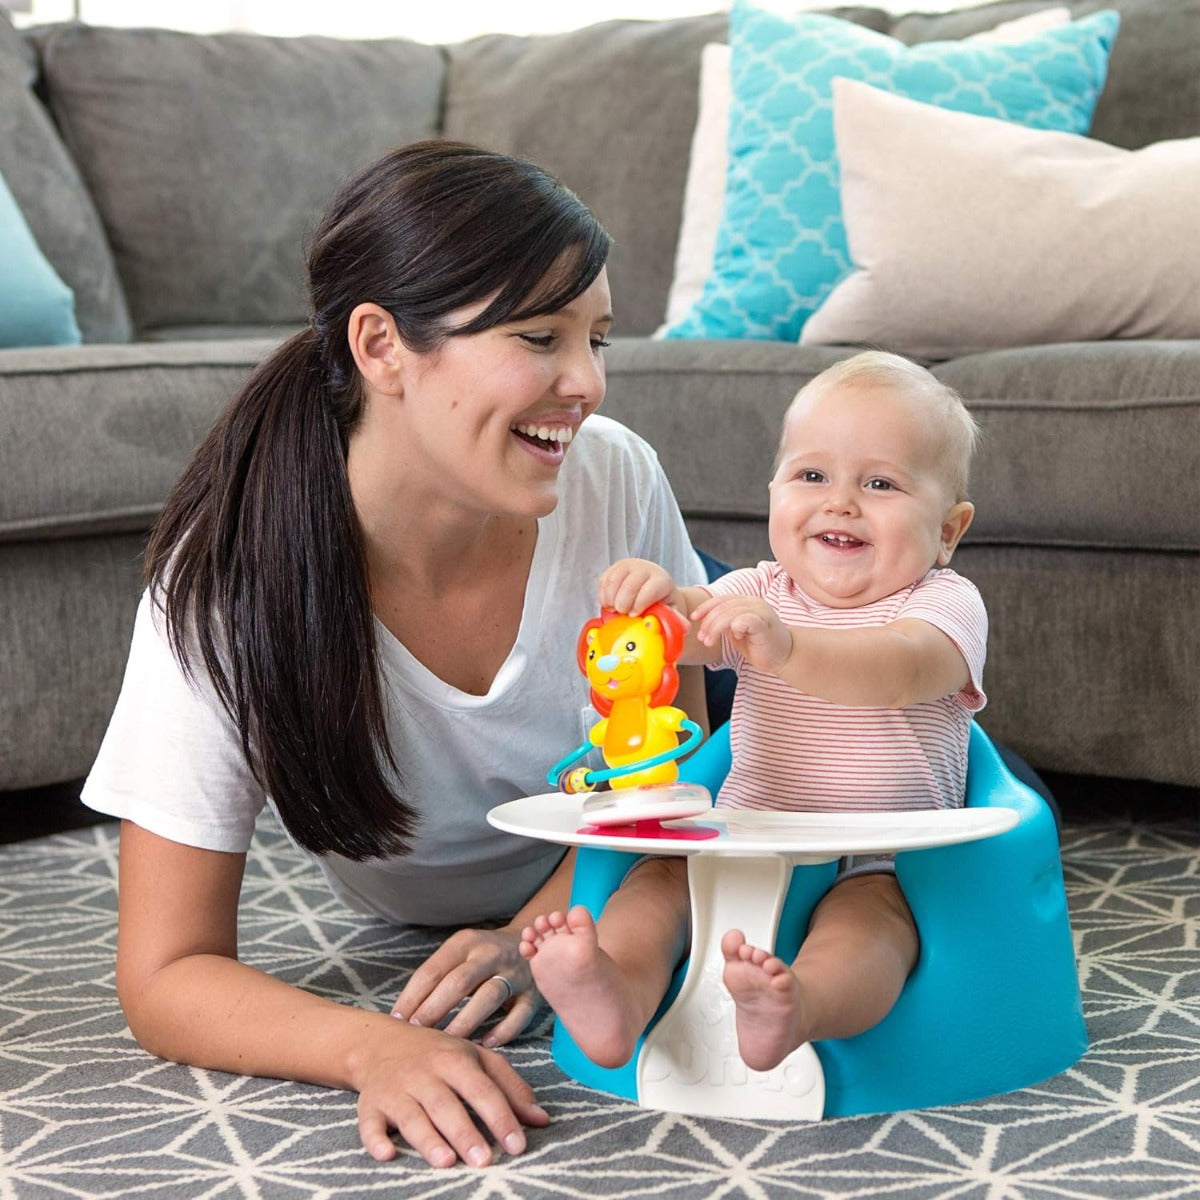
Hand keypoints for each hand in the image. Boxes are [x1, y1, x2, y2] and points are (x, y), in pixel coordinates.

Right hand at [356, 1020, 548, 1167]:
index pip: (482, 1089)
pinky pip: (369, 1123)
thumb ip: (510, 1087)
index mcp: (455, 1059)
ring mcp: (396, 1089)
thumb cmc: (439, 1054)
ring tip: (447, 1161)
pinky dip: (375, 1139)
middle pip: (446, 1104)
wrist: (381, 1042)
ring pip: (411, 1115)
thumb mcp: (477, 1059)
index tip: (518, 1145)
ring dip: (428, 1139)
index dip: (501, 1117)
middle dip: (464, 1132)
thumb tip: (542, 1120)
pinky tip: (387, 1153)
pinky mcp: (370, 1104)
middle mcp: (425, 1073)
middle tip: (484, 1160)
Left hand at [392, 927, 536, 1047]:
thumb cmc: (482, 956)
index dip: (412, 996)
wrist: (532, 940)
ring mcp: (515, 973)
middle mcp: (491, 954)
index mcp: (466, 943)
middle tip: (417, 1033)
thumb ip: (438, 977)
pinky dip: (503, 1031)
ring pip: (489, 997)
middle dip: (434, 1009)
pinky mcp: (533, 993)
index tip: (397, 1020)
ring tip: (446, 1043)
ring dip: (465, 1022)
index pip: (433, 970)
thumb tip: (402, 1014)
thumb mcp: (460, 952)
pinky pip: (520, 1015)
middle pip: (459, 982)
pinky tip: (484, 1044)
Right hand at [598, 557, 678, 615]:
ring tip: (613, 610)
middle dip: (623, 603)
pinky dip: (603, 594)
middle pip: (630, 584)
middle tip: (622, 614)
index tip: (634, 615)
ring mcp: (629, 565)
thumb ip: (676, 618)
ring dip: (610, 598)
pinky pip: (604, 579)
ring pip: (614, 580)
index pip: (650, 589)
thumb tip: (684, 627)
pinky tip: (607, 604)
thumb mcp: (672, 611)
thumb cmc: (662, 603)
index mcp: (661, 580)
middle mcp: (645, 568)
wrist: (655, 589)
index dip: (640, 604)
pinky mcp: (615, 568)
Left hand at [689, 593, 792, 674]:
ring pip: (731, 613)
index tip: (693, 618)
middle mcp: (753, 603)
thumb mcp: (736, 632)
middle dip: (708, 622)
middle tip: (702, 638)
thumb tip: (703, 622)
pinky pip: (746, 620)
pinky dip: (736, 627)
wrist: (784, 656)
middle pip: (723, 606)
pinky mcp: (765, 624)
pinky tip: (735, 637)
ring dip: (716, 628)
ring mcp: (761, 612)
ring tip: (709, 642)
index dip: (705, 607)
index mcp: (746, 602)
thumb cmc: (759, 645)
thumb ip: (724, 623)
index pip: (721, 599)